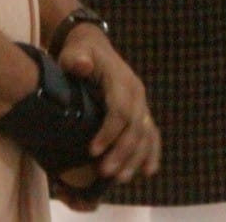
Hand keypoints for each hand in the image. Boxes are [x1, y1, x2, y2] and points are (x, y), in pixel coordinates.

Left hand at [58, 24, 160, 188]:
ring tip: (120, 179)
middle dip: (122, 152)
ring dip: (135, 158)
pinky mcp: (140, 113)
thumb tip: (82, 65)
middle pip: (135, 127)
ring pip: (145, 134)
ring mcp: (141, 104)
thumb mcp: (74, 52)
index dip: (108, 132)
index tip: (92, 151)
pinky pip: (151, 134)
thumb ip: (76, 59)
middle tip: (104, 173)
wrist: (93, 47)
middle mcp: (136, 93)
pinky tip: (148, 171)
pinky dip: (151, 153)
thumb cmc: (80, 52)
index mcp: (121, 80)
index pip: (119, 110)